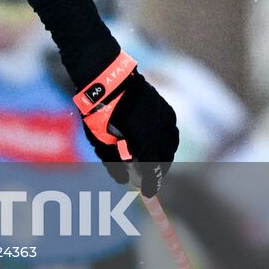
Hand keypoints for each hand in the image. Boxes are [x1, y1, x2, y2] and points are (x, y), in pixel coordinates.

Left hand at [74, 53, 177, 196]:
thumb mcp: (98, 137)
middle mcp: (158, 124)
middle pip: (165, 157)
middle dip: (157, 171)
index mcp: (141, 133)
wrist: (105, 74)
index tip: (148, 194)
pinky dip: (166, 141)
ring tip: (151, 164)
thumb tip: (125, 181)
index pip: (152, 166)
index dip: (151, 183)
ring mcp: (163, 114)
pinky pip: (170, 129)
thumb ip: (112, 160)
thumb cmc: (97, 106)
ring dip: (163, 156)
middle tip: (147, 180)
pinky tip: (157, 145)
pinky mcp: (164, 106)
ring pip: (171, 143)